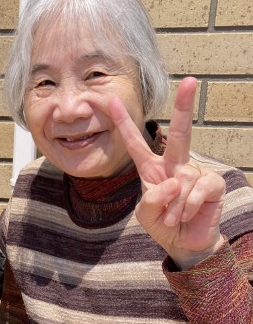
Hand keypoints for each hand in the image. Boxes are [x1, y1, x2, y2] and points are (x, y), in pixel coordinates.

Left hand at [108, 77, 225, 268]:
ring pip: (182, 180)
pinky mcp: (212, 184)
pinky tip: (187, 215)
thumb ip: (151, 199)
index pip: (136, 143)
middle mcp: (174, 165)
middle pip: (180, 132)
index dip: (124, 123)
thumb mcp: (145, 214)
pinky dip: (187, 206)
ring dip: (174, 206)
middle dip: (185, 106)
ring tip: (173, 218)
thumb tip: (173, 182)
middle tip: (191, 80)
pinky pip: (197, 189)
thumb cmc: (163, 224)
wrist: (184, 243)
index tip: (111, 101)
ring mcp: (194, 172)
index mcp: (152, 168)